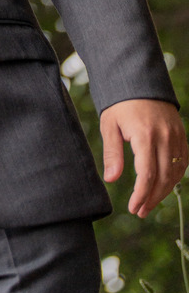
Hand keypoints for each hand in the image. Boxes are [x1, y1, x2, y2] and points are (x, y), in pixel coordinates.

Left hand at [101, 98, 187, 216]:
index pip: (147, 174)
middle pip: (163, 178)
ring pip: (175, 173)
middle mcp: (165, 137)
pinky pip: (182, 162)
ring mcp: (176, 136)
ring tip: (149, 203)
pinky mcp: (181, 135)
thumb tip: (111, 180)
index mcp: (145, 135)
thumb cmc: (120, 104)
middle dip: (152, 198)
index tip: (133, 208)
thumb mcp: (110, 125)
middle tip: (140, 211)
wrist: (140, 81)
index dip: (141, 195)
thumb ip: (112, 153)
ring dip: (163, 192)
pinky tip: (163, 187)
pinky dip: (174, 178)